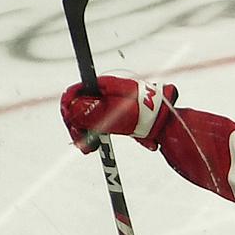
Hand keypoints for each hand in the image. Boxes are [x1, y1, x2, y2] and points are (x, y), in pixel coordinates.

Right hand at [59, 77, 177, 153]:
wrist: (165, 122)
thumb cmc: (145, 112)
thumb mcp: (116, 113)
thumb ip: (93, 112)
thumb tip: (71, 110)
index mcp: (103, 86)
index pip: (75, 92)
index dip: (69, 108)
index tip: (71, 125)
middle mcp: (103, 94)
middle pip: (77, 107)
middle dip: (75, 124)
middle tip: (80, 140)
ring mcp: (107, 106)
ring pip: (85, 119)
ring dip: (83, 133)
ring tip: (88, 148)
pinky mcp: (112, 118)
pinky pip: (95, 126)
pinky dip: (92, 137)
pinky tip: (93, 147)